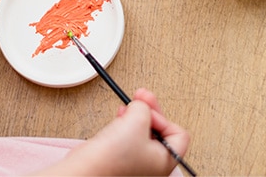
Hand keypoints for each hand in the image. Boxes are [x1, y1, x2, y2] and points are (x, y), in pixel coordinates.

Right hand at [34, 89, 189, 175]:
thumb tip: (142, 105)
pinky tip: (119, 117)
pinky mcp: (122, 158)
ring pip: (143, 132)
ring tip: (127, 108)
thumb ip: (145, 107)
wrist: (87, 168)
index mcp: (165, 160)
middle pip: (160, 130)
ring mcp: (137, 162)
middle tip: (141, 97)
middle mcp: (154, 165)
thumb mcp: (138, 119)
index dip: (163, 117)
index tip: (148, 110)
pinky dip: (125, 124)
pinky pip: (129, 137)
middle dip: (149, 111)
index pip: (179, 134)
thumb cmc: (113, 157)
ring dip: (135, 116)